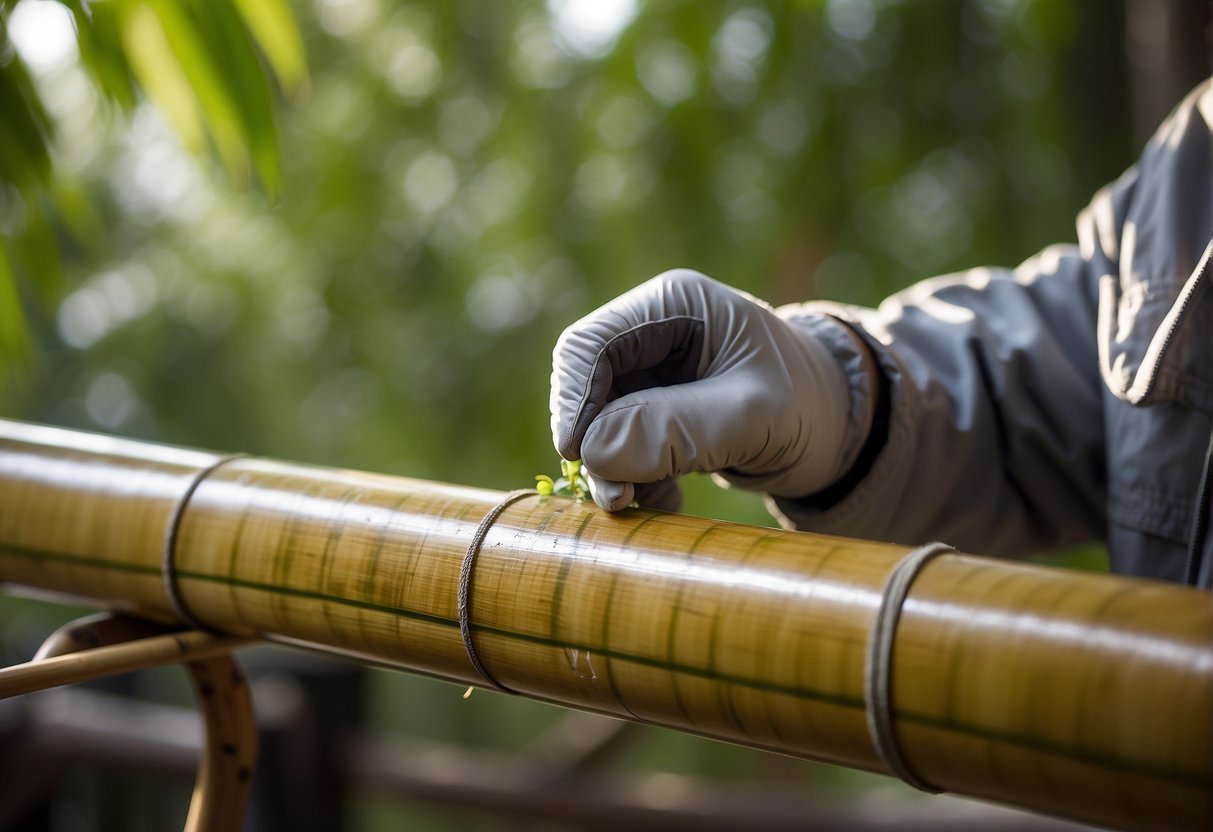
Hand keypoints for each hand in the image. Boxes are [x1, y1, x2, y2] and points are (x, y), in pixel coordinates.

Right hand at [549, 269, 871, 511]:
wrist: (842, 430)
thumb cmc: (808, 406)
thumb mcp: (751, 418)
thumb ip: (675, 429)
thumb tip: (594, 452)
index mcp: (675, 304)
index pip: (591, 344)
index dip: (574, 399)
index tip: (578, 456)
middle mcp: (655, 330)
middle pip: (587, 384)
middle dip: (596, 442)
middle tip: (615, 497)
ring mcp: (653, 372)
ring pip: (599, 421)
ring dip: (614, 468)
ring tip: (646, 504)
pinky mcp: (657, 410)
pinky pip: (620, 445)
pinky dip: (634, 477)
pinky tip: (666, 500)